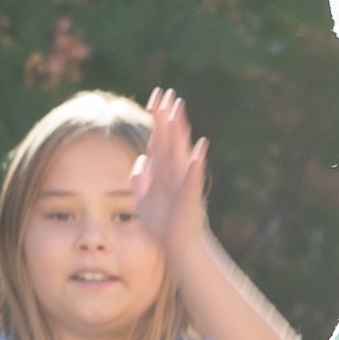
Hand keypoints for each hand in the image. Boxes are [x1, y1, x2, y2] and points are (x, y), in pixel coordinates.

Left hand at [126, 86, 209, 254]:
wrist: (178, 246)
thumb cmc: (163, 224)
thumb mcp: (144, 199)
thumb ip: (141, 179)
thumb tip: (139, 161)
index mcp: (164, 171)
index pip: (159, 138)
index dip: (157, 118)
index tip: (154, 97)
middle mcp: (175, 172)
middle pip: (170, 139)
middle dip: (168, 116)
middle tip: (168, 93)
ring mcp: (184, 182)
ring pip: (181, 152)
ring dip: (180, 133)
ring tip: (178, 111)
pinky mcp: (190, 197)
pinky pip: (192, 178)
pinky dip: (195, 164)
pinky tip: (199, 149)